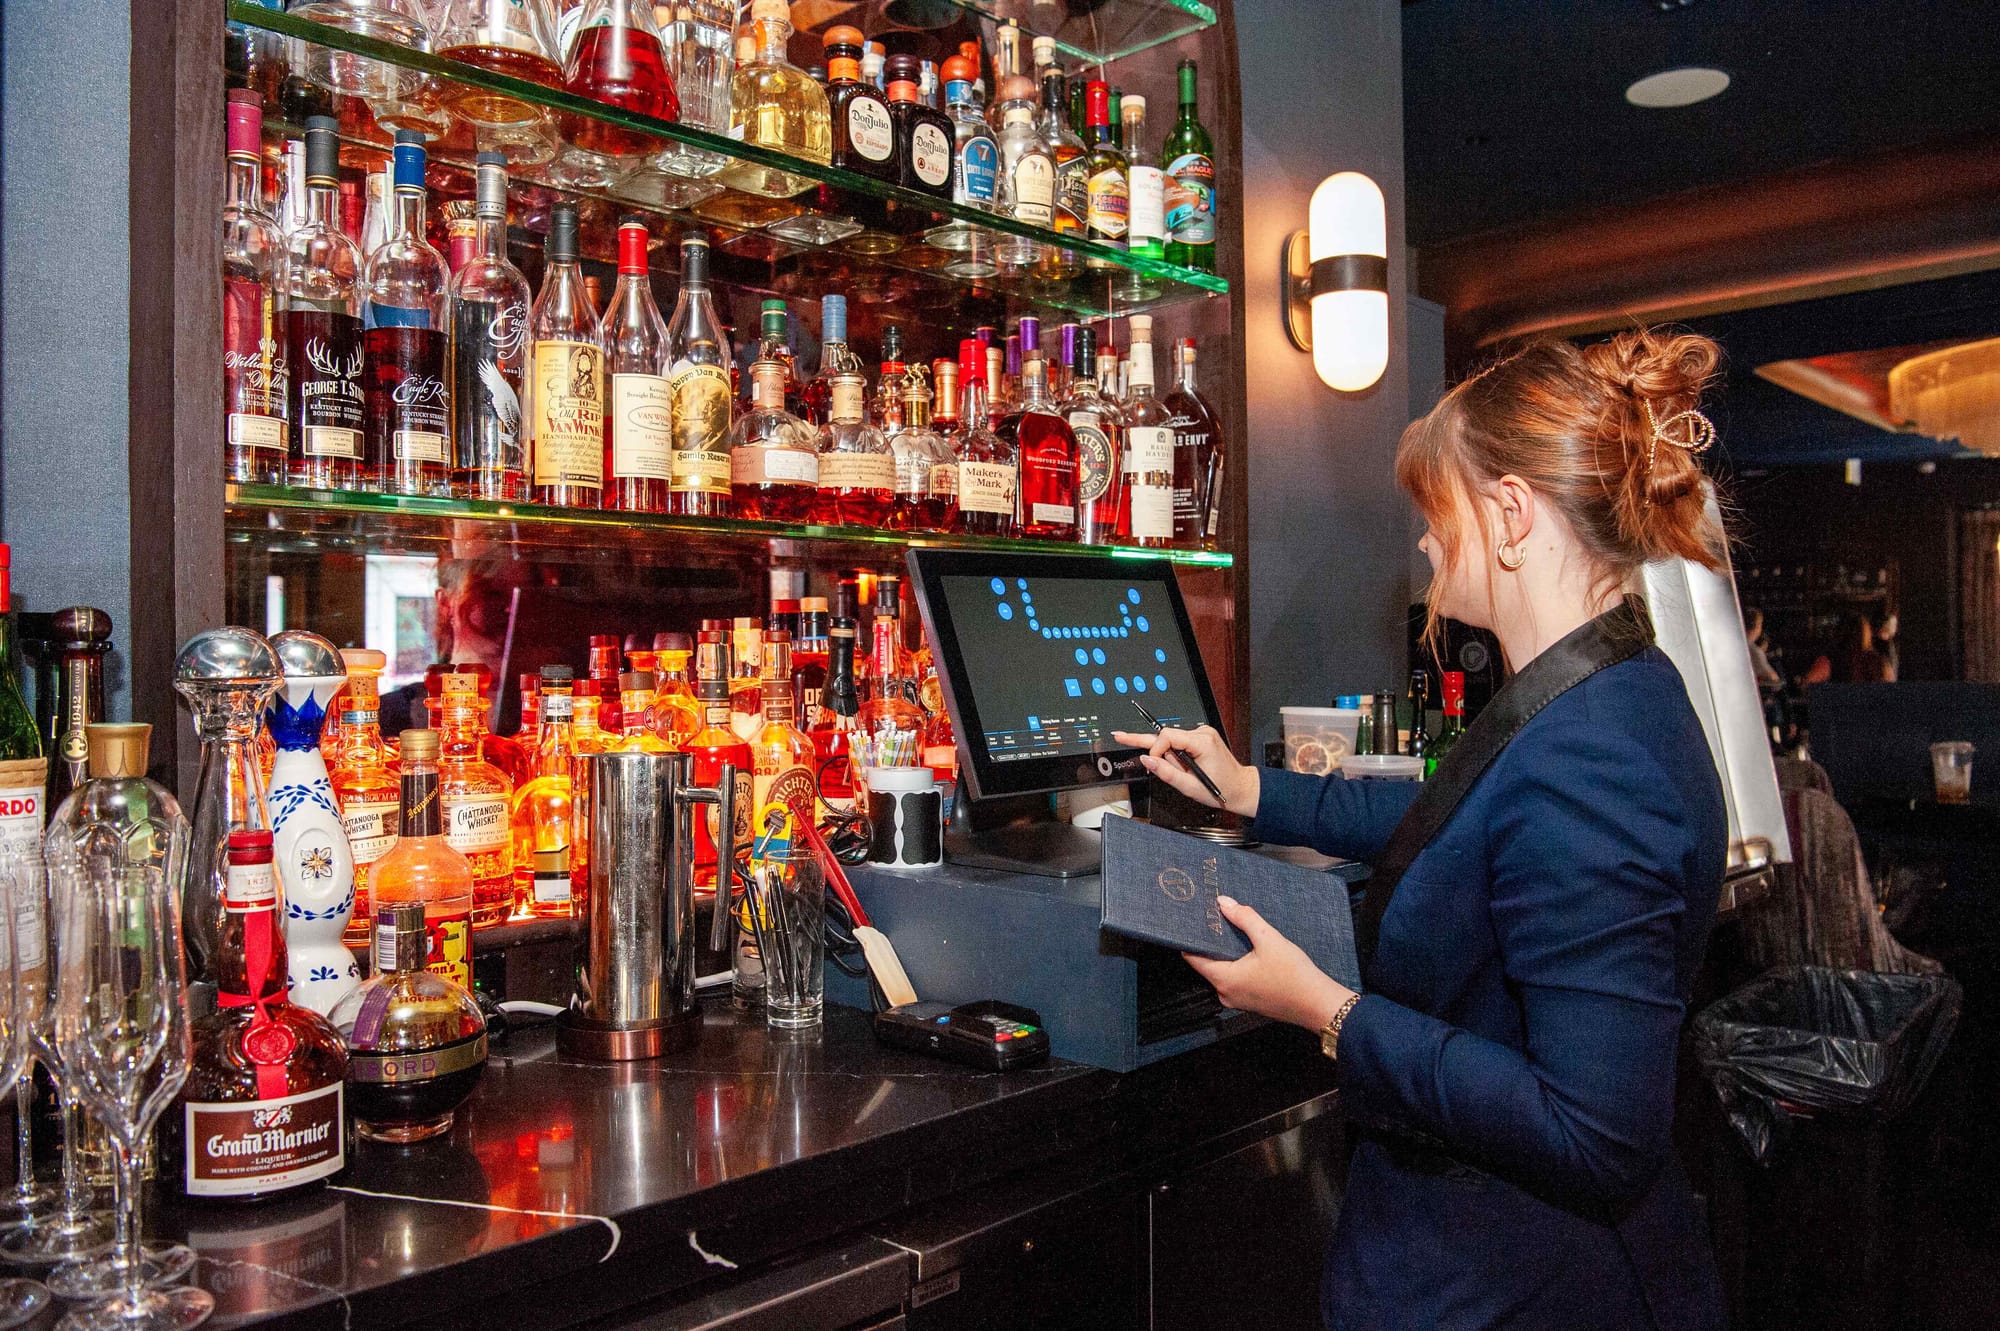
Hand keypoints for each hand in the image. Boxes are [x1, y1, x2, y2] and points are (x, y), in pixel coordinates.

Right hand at [1109, 724, 1259, 816]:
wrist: (1240, 788)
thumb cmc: (1221, 788)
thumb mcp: (1189, 786)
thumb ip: (1166, 772)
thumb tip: (1147, 759)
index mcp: (1202, 742)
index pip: (1167, 736)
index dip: (1156, 750)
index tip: (1153, 764)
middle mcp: (1202, 733)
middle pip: (1166, 734)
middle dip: (1145, 741)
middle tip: (1120, 736)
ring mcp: (1203, 734)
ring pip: (1171, 740)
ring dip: (1169, 756)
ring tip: (1180, 772)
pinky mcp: (1201, 737)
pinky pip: (1179, 742)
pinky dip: (1176, 755)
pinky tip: (1183, 766)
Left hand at [1182, 897, 1353, 1032]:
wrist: (1319, 1004)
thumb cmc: (1295, 976)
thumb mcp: (1268, 939)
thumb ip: (1244, 918)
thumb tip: (1224, 903)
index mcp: (1224, 979)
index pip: (1193, 957)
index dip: (1192, 938)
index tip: (1195, 922)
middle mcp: (1226, 993)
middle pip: (1208, 963)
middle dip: (1213, 943)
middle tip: (1218, 920)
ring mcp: (1238, 1000)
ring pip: (1223, 971)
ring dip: (1228, 954)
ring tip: (1237, 933)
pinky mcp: (1251, 1002)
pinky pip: (1236, 980)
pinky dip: (1240, 965)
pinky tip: (1253, 953)